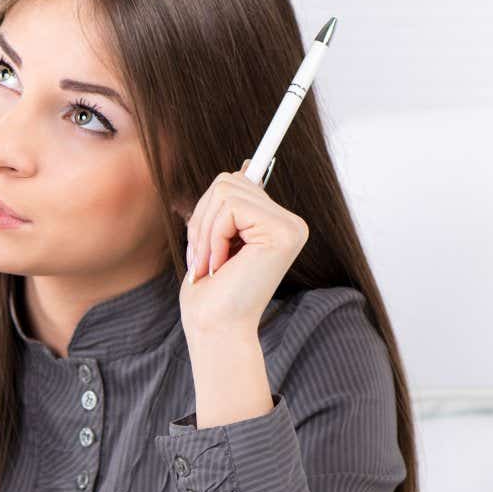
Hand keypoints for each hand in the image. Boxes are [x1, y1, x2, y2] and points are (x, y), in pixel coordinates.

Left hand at [178, 159, 308, 334]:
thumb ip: (231, 205)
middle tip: (202, 257)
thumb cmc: (210, 292)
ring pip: (225, 191)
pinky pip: (230, 208)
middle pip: (230, 181)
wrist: (214, 327)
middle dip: (201, 217)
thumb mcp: (216, 237)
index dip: (233, 181)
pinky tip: (221, 265)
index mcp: (276, 224)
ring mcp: (290, 227)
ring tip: (210, 264)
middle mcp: (291, 223)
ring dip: (204, 230)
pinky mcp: (283, 232)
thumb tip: (249, 165)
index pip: (241, 182)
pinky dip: (213, 236)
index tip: (248, 163)